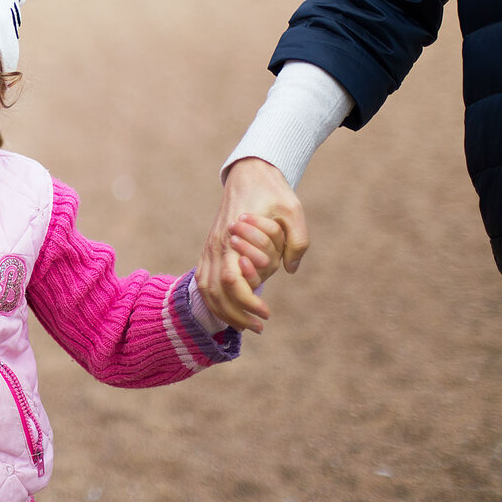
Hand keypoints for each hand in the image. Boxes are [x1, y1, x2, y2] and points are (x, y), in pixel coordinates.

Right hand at [196, 157, 308, 332]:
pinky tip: (229, 309)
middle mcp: (216, 246)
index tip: (266, 314)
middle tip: (259, 327)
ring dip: (223, 311)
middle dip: (235, 316)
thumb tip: (291, 269)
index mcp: (232, 238)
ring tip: (245, 325)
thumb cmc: (273, 192)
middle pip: (216, 293)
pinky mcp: (209, 248)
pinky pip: (203, 280)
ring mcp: (209, 247)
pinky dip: (213, 299)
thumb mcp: (294, 210)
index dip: (248, 303)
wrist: (249, 174)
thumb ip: (298, 240)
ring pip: (206, 289)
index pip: (233, 282)